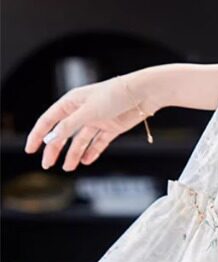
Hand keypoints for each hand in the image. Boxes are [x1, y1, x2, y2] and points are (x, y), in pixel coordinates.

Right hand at [24, 75, 153, 171]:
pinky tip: (85, 161)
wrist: (143, 93)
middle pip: (64, 133)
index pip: (49, 120)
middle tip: (47, 165)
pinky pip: (98, 142)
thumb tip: (52, 138)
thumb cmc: (115, 95)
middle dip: (54, 149)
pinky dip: (92, 152)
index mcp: (72, 102)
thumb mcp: (88, 111)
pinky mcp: (112, 127)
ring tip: (68, 168)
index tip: (30, 149)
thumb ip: (69, 126)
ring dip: (73, 154)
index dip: (38, 134)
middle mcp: (83, 111)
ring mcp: (98, 119)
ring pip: (81, 140)